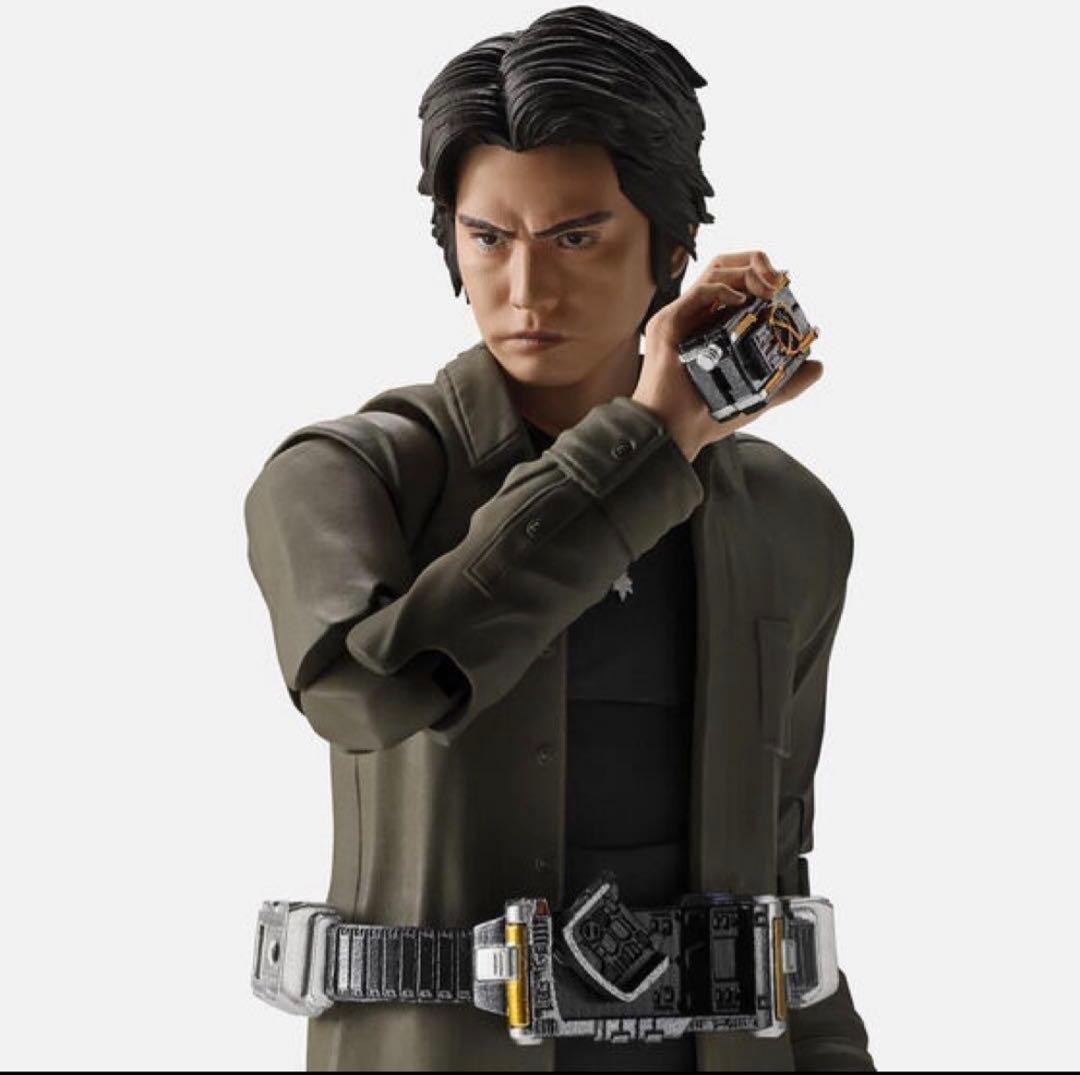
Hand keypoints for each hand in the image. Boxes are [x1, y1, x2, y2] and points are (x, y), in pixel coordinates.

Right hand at [633, 250, 823, 461]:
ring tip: (768, 290)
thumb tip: (817, 366)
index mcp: (712, 326)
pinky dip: (725, 288)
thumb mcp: (759, 397)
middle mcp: (696, 317)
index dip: (763, 277)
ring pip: (715, 271)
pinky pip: (700, 292)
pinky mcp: (669, 323)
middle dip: (758, 264)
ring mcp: (681, 318)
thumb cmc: (705, 416)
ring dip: (747, 271)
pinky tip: (743, 301)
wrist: (674, 432)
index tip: (784, 286)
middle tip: (779, 282)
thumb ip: (789, 383)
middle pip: (727, 267)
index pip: (738, 284)